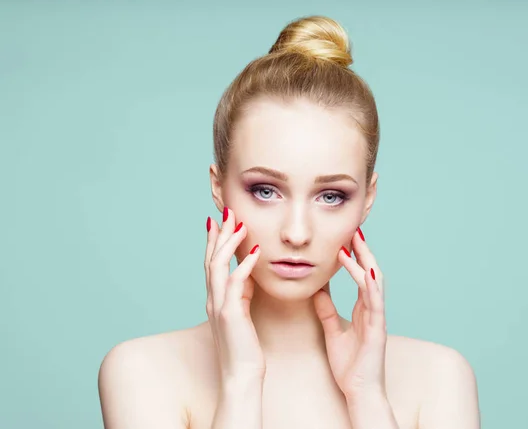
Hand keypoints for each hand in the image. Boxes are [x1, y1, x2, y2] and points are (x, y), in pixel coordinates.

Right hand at [205, 206, 264, 381]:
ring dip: (229, 243)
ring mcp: (219, 306)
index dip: (215, 241)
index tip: (219, 221)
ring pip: (219, 266)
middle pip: (212, 259)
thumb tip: (247, 276)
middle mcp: (213, 299)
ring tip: (239, 224)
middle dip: (219, 234)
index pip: (213, 263)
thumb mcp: (241, 315)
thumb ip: (241, 295)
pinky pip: (236, 284)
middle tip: (227, 212)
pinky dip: (244, 266)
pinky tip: (255, 252)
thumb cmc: (244, 348)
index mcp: (215, 299)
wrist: (240, 376)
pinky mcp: (230, 315)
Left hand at [313, 227, 387, 400]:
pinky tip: (366, 269)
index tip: (345, 237)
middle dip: (362, 250)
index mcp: (363, 310)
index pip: (360, 276)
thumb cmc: (350, 366)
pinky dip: (370, 284)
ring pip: (375, 282)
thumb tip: (317, 289)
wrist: (360, 392)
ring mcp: (377, 318)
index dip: (354, 257)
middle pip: (369, 272)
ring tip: (356, 241)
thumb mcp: (333, 332)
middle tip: (354, 229)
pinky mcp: (378, 329)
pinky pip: (375, 302)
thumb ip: (327, 310)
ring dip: (366, 260)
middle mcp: (373, 310)